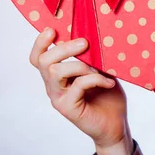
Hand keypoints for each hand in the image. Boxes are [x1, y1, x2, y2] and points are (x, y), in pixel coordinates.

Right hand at [30, 28, 132, 154]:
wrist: (115, 125)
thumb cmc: (108, 95)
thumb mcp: (101, 70)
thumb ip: (93, 57)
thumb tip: (95, 35)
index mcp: (58, 75)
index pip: (38, 58)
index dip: (40, 43)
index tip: (53, 30)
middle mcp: (54, 86)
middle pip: (44, 61)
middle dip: (64, 48)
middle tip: (85, 43)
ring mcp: (59, 98)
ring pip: (56, 72)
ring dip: (80, 64)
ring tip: (99, 69)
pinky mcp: (68, 108)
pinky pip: (77, 85)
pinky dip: (96, 79)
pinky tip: (109, 82)